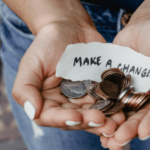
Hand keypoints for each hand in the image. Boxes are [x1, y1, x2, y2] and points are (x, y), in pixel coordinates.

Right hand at [12, 21, 125, 135]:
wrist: (70, 27)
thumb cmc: (47, 44)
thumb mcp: (31, 63)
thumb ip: (25, 88)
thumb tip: (32, 112)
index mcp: (46, 103)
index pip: (52, 117)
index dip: (64, 119)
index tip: (77, 117)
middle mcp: (66, 106)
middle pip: (77, 120)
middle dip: (90, 122)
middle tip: (104, 122)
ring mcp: (85, 100)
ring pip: (95, 116)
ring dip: (107, 121)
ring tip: (118, 122)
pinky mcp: (101, 93)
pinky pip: (109, 103)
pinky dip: (117, 108)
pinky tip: (125, 110)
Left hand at [100, 18, 149, 149]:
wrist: (146, 25)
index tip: (144, 132)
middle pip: (142, 118)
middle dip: (131, 130)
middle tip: (118, 140)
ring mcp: (133, 96)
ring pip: (125, 116)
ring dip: (115, 129)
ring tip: (106, 141)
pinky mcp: (116, 90)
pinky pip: (109, 103)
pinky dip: (103, 114)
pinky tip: (94, 124)